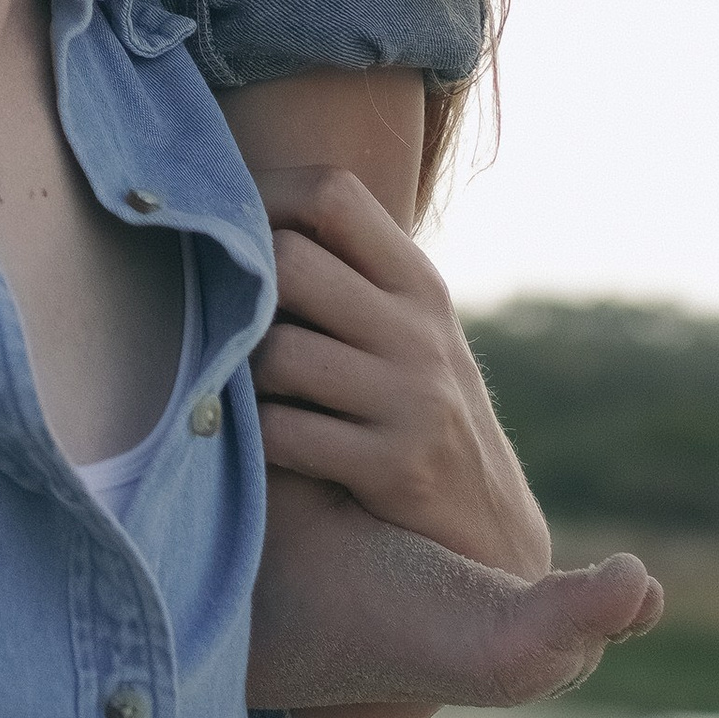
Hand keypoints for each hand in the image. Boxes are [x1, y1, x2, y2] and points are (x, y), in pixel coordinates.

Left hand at [251, 165, 547, 574]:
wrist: (489, 524)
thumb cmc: (414, 403)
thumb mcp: (404, 326)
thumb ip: (344, 271)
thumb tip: (233, 208)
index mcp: (417, 282)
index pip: (333, 194)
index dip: (266, 197)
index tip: (230, 230)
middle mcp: (419, 331)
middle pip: (290, 263)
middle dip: (246, 291)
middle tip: (229, 323)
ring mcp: (413, 400)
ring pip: (277, 352)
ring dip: (243, 374)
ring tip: (246, 388)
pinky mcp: (398, 468)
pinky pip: (285, 434)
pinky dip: (258, 437)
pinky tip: (267, 442)